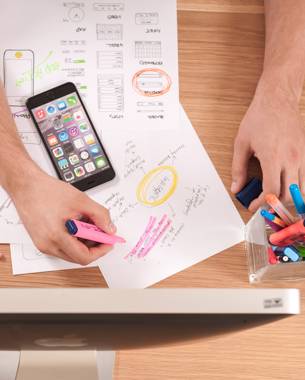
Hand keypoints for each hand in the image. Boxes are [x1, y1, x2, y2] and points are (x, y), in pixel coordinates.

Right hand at [10, 166, 115, 264]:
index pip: (84, 257)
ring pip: (71, 253)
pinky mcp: (41, 241)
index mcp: (56, 237)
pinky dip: (74, 239)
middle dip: (94, 246)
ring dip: (84, 242)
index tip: (109, 242)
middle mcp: (47, 245)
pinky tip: (78, 225)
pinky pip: (63, 247)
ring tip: (89, 224)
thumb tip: (110, 229)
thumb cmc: (46, 191)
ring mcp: (43, 244)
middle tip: (102, 232)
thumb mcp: (81, 200)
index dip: (101, 251)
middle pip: (78, 257)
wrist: (26, 186)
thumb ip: (100, 215)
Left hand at [231, 78, 304, 211]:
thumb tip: (236, 188)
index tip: (253, 205)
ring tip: (276, 198)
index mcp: (273, 157)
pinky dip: (299, 187)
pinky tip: (288, 185)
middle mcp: (292, 159)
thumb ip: (238, 169)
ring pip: (303, 190)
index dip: (262, 204)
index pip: (272, 192)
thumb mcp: (241, 144)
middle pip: (289, 196)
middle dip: (275, 205)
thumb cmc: (259, 118)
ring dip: (289, 198)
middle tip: (263, 204)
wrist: (278, 100)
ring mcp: (303, 156)